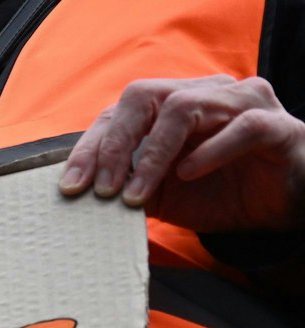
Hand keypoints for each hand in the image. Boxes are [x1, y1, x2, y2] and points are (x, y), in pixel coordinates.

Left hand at [62, 76, 304, 232]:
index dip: (91, 146)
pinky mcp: (276, 125)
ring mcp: (242, 104)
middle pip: (144, 95)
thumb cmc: (222, 193)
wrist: (284, 206)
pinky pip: (240, 127)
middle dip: (114, 142)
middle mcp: (206, 94)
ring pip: (184, 107)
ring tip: (136, 193)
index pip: (120, 112)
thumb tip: (82, 198)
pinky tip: (187, 174)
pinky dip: (209, 151)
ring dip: (152, 153)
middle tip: (100, 189)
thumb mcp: (164, 196)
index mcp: (174, 106)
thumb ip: (128, 188)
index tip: (71, 186)